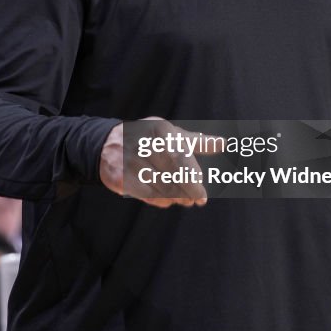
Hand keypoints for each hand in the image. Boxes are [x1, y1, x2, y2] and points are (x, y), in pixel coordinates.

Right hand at [100, 119, 221, 207]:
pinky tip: (166, 200)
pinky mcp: (118, 176)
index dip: (193, 179)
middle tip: (195, 200)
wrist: (107, 142)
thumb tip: (223, 143)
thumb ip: (197, 141)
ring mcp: (128, 161)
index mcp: (160, 130)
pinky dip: (158, 200)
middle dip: (186, 191)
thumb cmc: (149, 138)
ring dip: (175, 198)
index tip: (203, 195)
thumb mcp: (172, 134)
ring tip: (183, 200)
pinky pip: (144, 194)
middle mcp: (143, 144)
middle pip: (171, 175)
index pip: (180, 158)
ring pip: (159, 187)